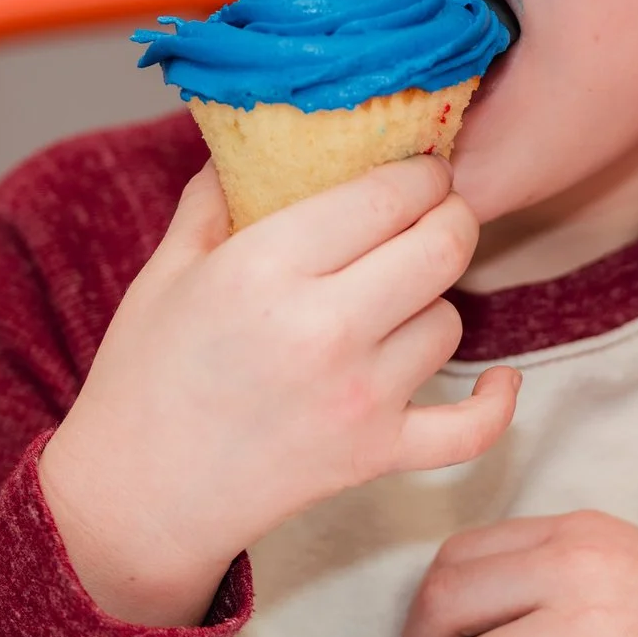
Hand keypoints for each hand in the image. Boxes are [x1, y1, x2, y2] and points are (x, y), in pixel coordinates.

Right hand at [40, 157, 518, 627]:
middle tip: (432, 216)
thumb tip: (255, 139)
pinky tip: (500, 379)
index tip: (419, 169)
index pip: (389, 194)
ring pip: (449, 320)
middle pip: (442, 246)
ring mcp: (358, 396)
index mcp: (267, 267)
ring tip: (395, 302)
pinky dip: (495, 405)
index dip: (420, 172)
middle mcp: (323, 327)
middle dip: (448, 218)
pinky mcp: (376, 455)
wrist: (137, 497)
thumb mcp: (167, 269)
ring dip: (432, 304)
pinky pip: (471, 428)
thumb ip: (217, 196)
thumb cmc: (145, 374)